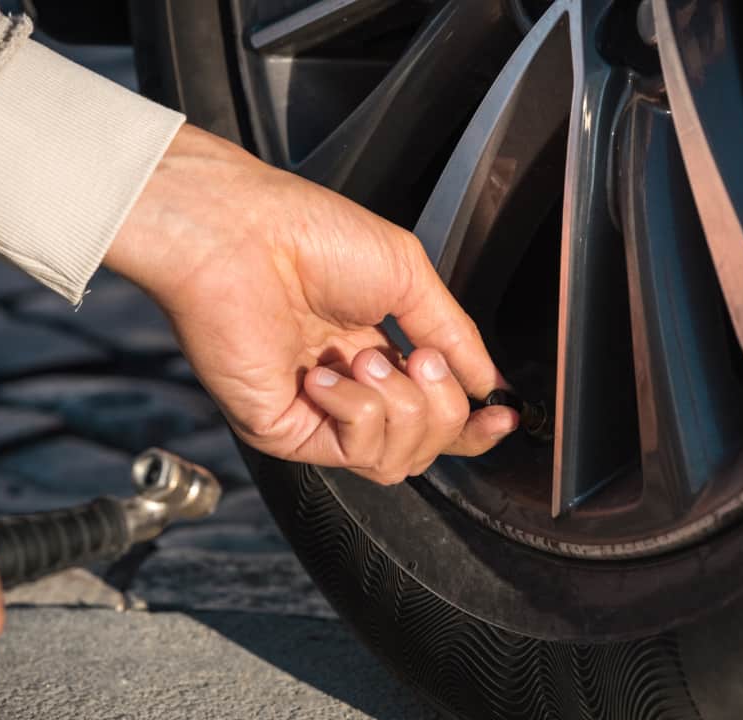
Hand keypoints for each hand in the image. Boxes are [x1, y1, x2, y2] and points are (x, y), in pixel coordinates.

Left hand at [106, 125, 517, 483]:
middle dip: (440, 406)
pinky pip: (353, 452)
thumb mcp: (409, 277)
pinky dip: (356, 412)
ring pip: (397, 461)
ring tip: (367, 358)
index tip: (501, 413)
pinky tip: (327, 374)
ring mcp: (317, 416)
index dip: (473, 424)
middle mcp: (349, 391)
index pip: (435, 414)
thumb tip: (489, 384)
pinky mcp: (286, 432)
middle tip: (418, 356)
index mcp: (377, 353)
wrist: (241, 235)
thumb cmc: (310, 235)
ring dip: (399, 407)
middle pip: (427, 445)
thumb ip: (456, 336)